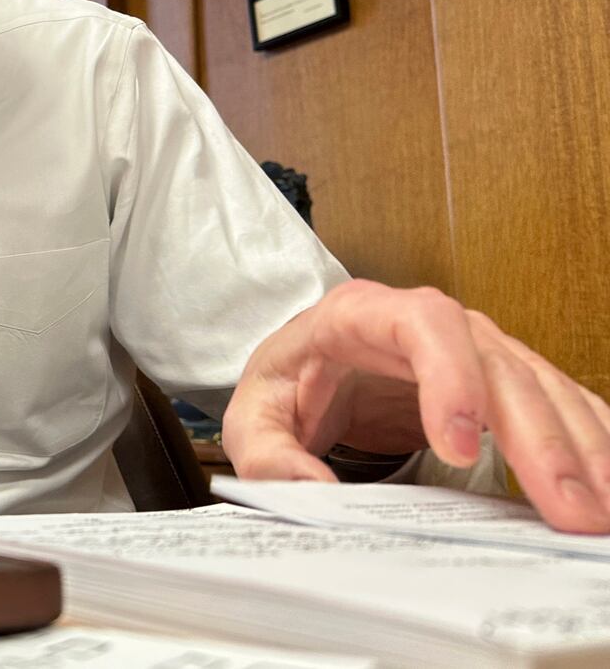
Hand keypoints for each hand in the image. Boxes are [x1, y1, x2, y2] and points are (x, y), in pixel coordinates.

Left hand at [221, 278, 609, 532]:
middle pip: (498, 362)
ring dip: (577, 447)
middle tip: (564, 505)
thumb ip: (269, 453)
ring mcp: (474, 346)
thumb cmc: (287, 383)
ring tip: (597, 510)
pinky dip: (589, 439)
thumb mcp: (252, 416)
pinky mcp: (501, 377)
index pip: (420, 326)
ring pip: (540, 383)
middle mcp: (429, 322)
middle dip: (537, 436)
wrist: (307, 366)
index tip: (459, 447)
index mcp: (360, 316)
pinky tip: (607, 481)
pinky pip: (557, 400)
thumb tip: (312, 491)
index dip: (451, 378)